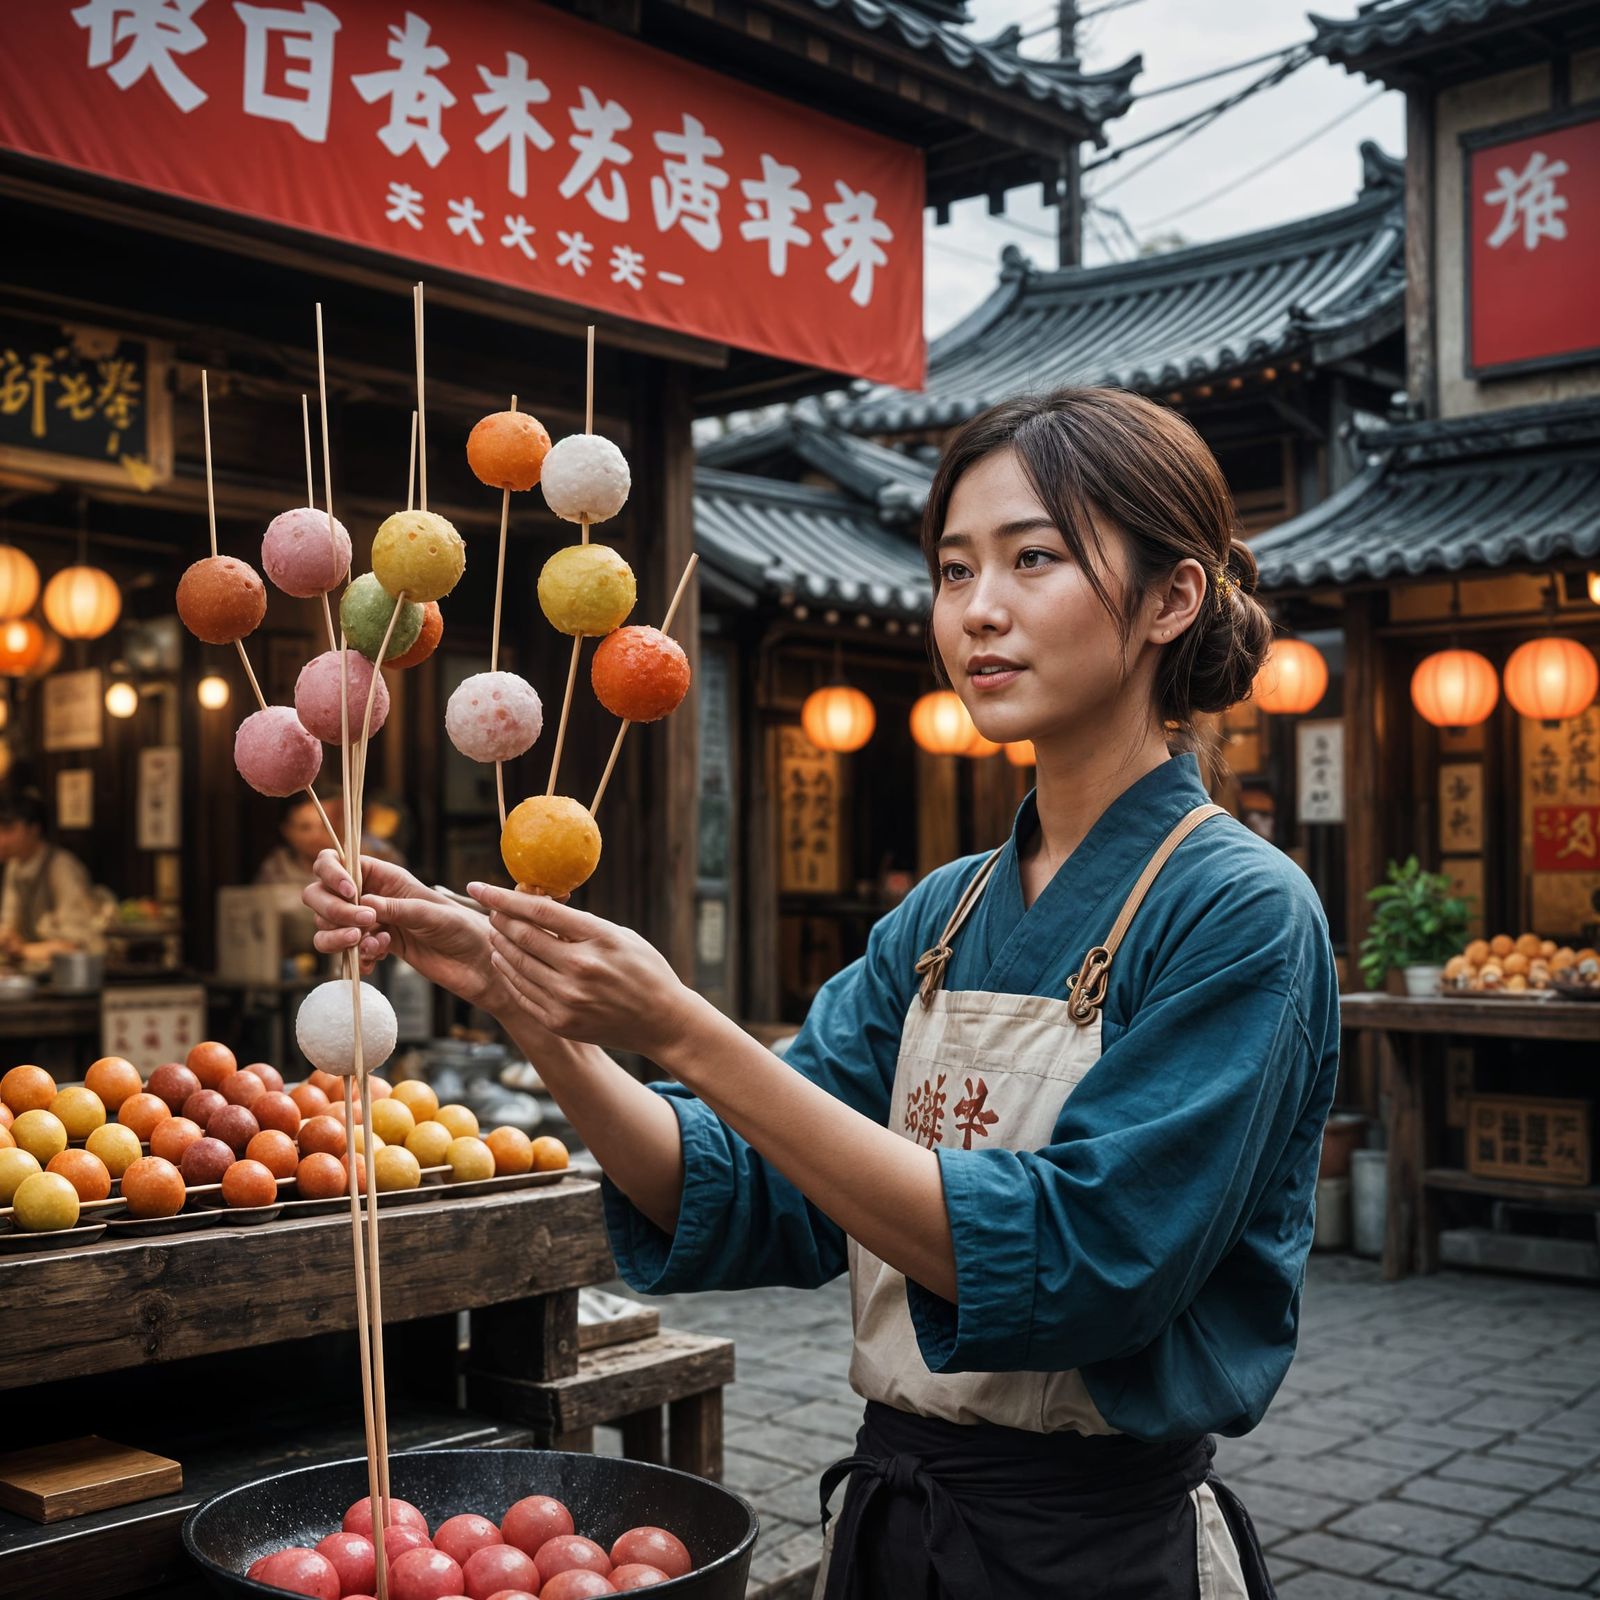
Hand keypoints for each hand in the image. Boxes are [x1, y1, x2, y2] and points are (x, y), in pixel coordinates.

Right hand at [303, 850, 508, 1011]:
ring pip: (326, 927)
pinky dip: (354, 958)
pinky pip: (344, 953)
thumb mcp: (432, 914)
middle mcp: (372, 897)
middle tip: (364, 927)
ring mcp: (370, 924)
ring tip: (374, 946)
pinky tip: (377, 962)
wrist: (476, 964)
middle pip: (320, 895)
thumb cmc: (461, 928)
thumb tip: (363, 905)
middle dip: (333, 911)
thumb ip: (398, 909)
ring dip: (339, 938)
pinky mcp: (373, 948)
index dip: (332, 873)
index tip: (350, 893)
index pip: (338, 861)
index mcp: (386, 877)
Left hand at [469, 882, 698, 1056]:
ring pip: (516, 965)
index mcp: (599, 938)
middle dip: (499, 919)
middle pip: (522, 937)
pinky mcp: (559, 1021)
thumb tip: (536, 906)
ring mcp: (568, 998)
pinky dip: (508, 972)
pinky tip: (503, 959)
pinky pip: (521, 992)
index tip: (479, 887)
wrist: (662, 1021)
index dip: (503, 897)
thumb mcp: (620, 935)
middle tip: (490, 910)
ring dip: (500, 945)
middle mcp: (580, 968)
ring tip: (495, 932)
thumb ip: (579, 924)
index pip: (540, 911)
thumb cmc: (644, 969)